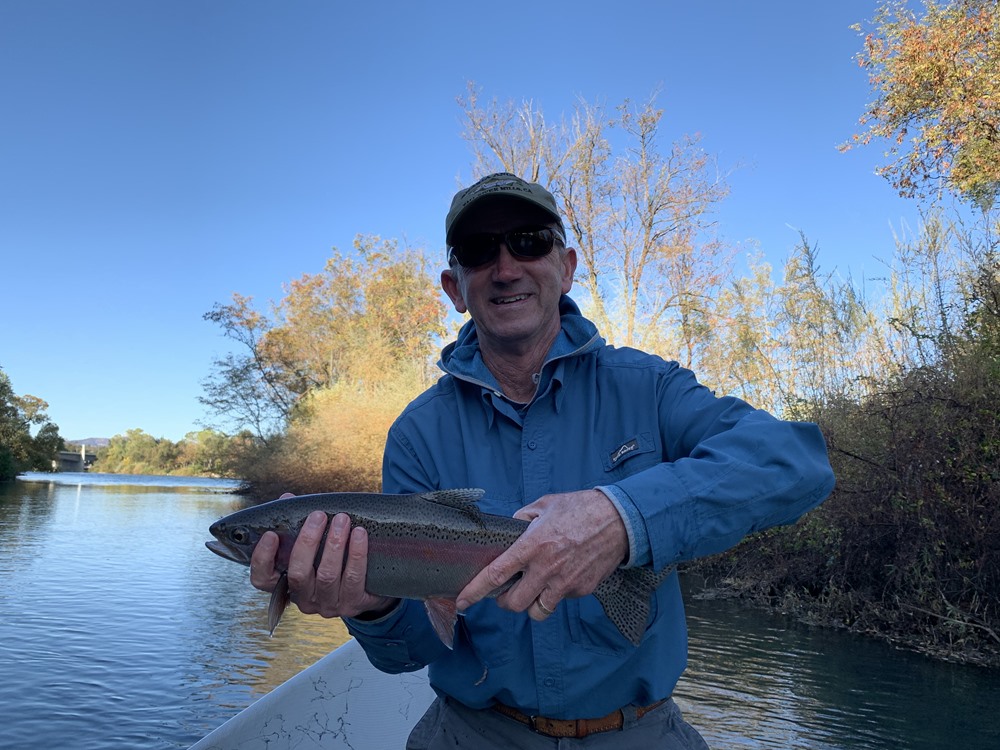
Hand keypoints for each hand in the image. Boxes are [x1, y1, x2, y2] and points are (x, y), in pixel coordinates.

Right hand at [250, 502, 398, 619]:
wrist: (368, 586)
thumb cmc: (333, 560)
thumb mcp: (313, 544)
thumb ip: (297, 523)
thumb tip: (287, 498)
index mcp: (287, 584)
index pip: (263, 579)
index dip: (263, 559)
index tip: (271, 534)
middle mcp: (304, 599)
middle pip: (298, 574)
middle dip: (307, 541)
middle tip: (318, 515)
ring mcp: (328, 605)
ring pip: (327, 575)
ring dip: (334, 544)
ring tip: (342, 519)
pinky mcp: (353, 603)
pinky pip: (354, 578)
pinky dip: (356, 554)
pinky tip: (359, 534)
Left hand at [455, 489, 627, 620]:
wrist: (619, 520)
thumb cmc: (580, 508)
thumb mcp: (545, 505)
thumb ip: (523, 518)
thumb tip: (510, 529)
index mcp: (532, 546)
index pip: (496, 574)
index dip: (475, 591)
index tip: (462, 600)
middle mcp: (546, 569)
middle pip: (514, 604)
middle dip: (505, 602)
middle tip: (506, 592)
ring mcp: (565, 583)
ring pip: (537, 611)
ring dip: (531, 604)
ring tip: (533, 590)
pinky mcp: (581, 590)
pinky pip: (560, 600)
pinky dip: (556, 594)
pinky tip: (561, 576)